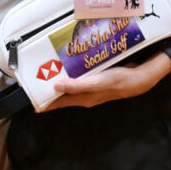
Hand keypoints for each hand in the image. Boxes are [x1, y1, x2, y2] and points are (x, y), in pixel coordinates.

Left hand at [40, 62, 165, 109]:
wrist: (138, 79)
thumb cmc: (117, 82)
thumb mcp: (96, 83)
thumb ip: (77, 85)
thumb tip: (56, 86)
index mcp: (83, 98)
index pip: (60, 102)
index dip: (46, 103)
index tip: (32, 103)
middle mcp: (86, 95)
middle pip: (63, 95)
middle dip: (51, 91)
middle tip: (37, 83)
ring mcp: (92, 88)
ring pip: (71, 87)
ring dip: (61, 81)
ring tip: (49, 73)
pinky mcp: (97, 80)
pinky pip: (80, 79)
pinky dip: (73, 75)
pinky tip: (71, 66)